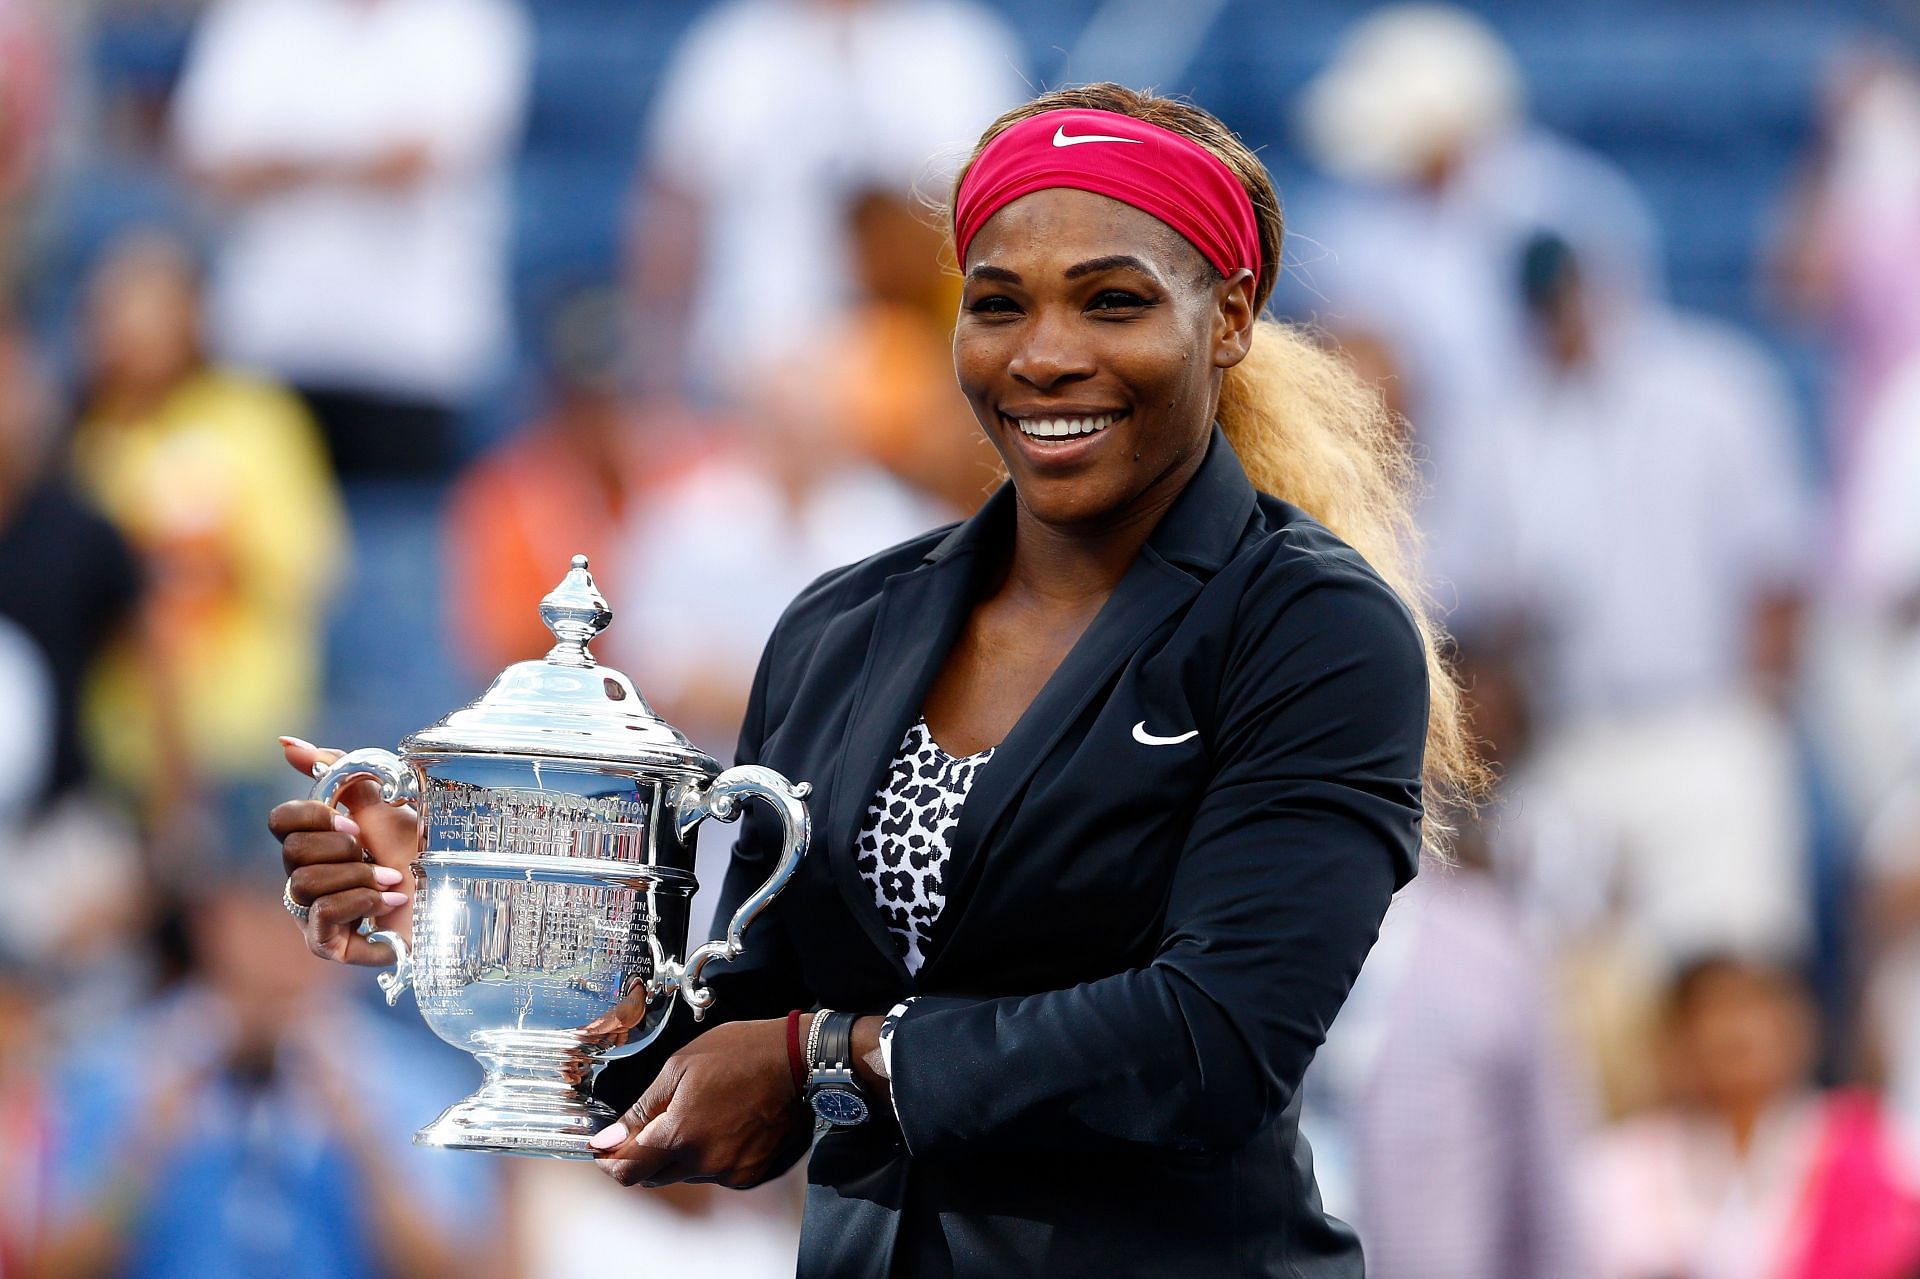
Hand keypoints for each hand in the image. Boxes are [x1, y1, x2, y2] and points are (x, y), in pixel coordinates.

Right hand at [268, 737, 418, 964]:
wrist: (457, 894)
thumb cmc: (421, 852)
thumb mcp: (383, 806)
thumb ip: (339, 773)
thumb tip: (286, 743)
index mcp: (314, 842)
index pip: (280, 821)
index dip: (314, 816)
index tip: (353, 822)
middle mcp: (305, 878)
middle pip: (291, 853)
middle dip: (345, 849)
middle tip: (375, 854)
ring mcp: (312, 914)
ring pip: (305, 885)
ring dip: (360, 878)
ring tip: (392, 882)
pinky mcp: (328, 945)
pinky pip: (322, 917)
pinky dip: (362, 903)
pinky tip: (391, 902)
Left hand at [591, 1019, 808, 1189]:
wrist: (796, 1060)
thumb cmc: (740, 1054)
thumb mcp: (679, 1068)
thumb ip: (642, 1109)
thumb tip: (608, 1139)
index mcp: (679, 1135)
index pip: (628, 1171)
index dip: (610, 1161)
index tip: (607, 1148)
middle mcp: (703, 1163)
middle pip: (654, 1177)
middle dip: (644, 1155)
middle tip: (652, 1124)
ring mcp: (729, 1171)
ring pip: (684, 1174)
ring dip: (678, 1154)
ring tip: (697, 1114)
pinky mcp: (749, 1174)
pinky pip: (714, 1174)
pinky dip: (708, 1156)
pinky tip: (720, 1125)